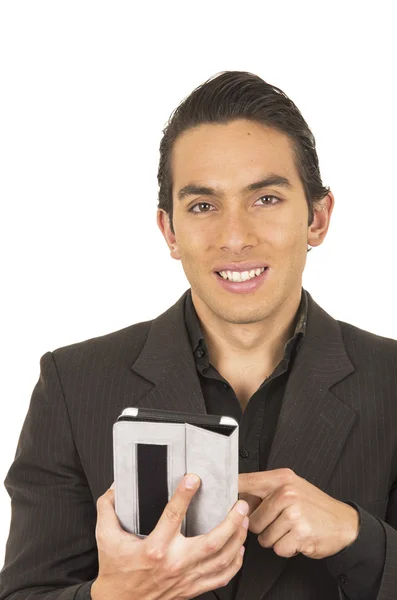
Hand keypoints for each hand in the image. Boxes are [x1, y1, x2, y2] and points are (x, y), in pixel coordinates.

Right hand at [91, 474, 248, 599]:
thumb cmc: (115, 571)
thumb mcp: (106, 536)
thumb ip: (108, 508)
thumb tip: (115, 487)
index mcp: (154, 548)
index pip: (173, 516)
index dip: (184, 496)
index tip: (193, 479)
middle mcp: (174, 563)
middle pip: (211, 541)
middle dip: (230, 521)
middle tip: (239, 504)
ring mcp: (186, 578)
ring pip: (221, 559)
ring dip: (237, 538)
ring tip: (244, 520)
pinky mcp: (191, 589)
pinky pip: (221, 578)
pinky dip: (235, 563)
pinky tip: (239, 549)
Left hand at [238, 468, 358, 559]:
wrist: (344, 523)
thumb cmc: (313, 506)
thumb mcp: (291, 488)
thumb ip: (266, 491)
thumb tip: (236, 498)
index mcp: (281, 478)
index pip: (245, 482)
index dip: (230, 492)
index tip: (220, 498)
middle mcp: (286, 492)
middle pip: (251, 518)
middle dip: (262, 526)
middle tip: (281, 521)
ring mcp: (294, 513)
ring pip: (263, 537)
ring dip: (275, 538)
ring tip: (291, 529)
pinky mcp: (300, 533)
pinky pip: (277, 548)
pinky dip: (286, 548)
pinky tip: (298, 538)